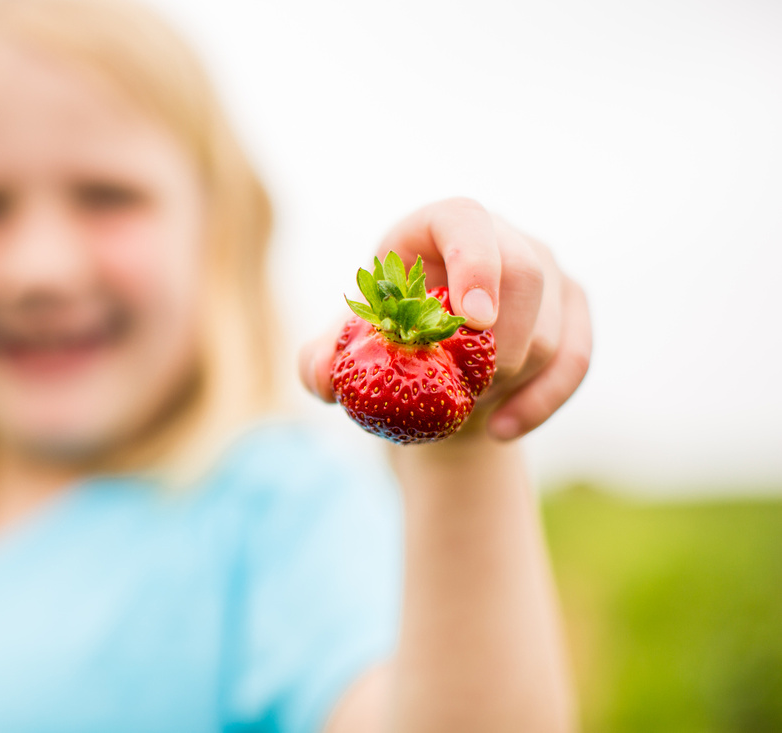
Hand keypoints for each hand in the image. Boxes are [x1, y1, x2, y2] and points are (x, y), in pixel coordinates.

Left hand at [299, 197, 591, 440]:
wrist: (435, 375)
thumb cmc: (385, 347)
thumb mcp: (346, 355)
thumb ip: (320, 363)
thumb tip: (322, 378)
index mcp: (435, 228)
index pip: (466, 220)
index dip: (475, 261)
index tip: (472, 320)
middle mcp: (501, 235)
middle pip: (525, 274)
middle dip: (497, 343)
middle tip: (464, 389)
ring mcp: (545, 268)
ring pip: (552, 326)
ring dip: (511, 378)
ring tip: (467, 404)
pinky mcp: (572, 307)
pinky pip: (577, 357)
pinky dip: (542, 400)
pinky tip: (501, 429)